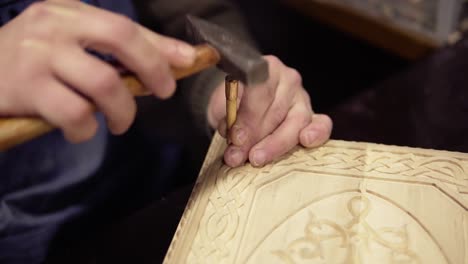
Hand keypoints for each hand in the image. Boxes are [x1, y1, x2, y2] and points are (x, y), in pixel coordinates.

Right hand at [0, 0, 195, 141]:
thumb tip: (176, 59)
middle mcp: (54, 26)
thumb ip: (118, 49)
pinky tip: (82, 130)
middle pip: (120, 40)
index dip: (161, 47)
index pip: (126, 26)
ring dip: (122, 110)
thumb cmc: (33, 60)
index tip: (189, 61)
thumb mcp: (73, 43)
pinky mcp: (26, 88)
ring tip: (119, 122)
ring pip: (103, 83)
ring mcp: (38, 55)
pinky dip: (87, 129)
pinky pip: (75, 113)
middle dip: (152, 70)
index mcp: (71, 12)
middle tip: (162, 93)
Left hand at [208, 56, 332, 166]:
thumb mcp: (220, 103)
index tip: (235, 138)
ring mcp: (303, 98)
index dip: (248, 117)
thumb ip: (223, 113)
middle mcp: (288, 79)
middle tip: (237, 155)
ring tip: (257, 158)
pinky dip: (316, 133)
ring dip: (275, 144)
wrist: (242, 102)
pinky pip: (322, 124)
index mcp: (264, 68)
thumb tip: (234, 133)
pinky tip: (306, 141)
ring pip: (296, 121)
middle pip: (276, 110)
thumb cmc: (233, 102)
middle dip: (255, 137)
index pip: (259, 91)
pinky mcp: (313, 117)